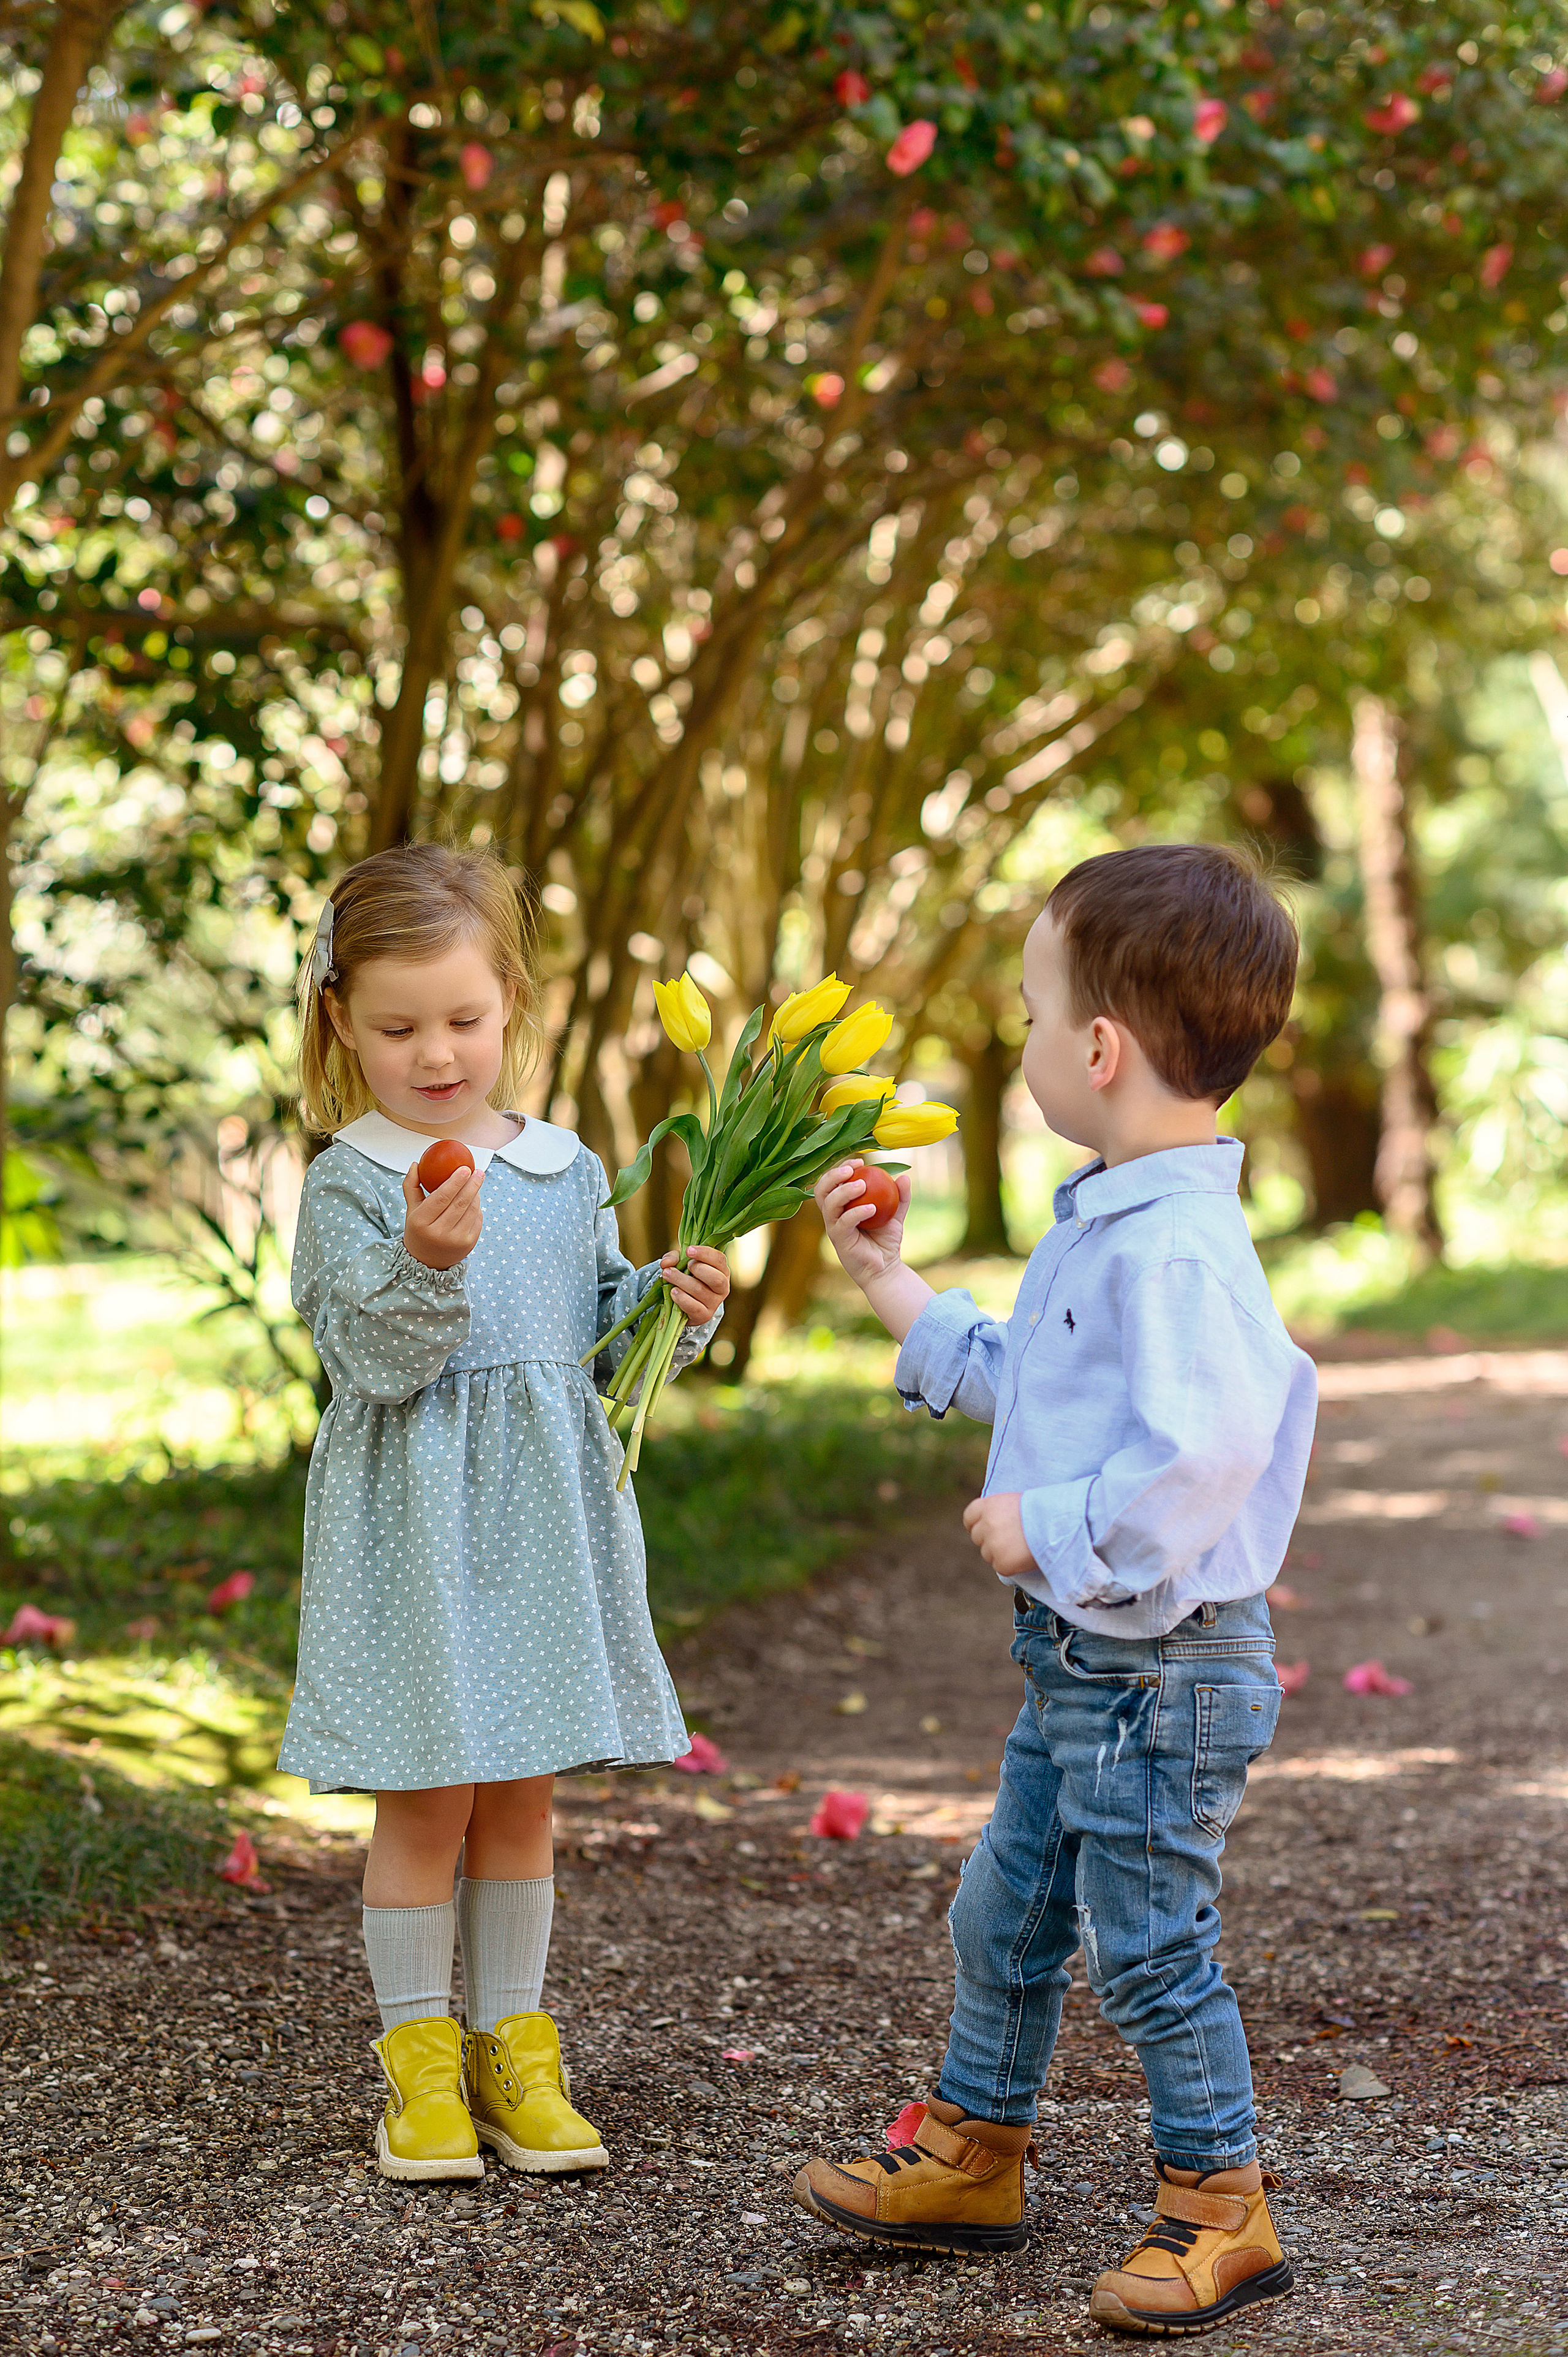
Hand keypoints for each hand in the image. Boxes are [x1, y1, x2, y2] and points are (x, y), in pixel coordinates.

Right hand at [402, 1161, 483, 1270]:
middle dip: (472, 1184)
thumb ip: (412, 1186)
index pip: (441, 1197)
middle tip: (478, 1171)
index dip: (455, 1181)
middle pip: (460, 1203)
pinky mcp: (469, 1244)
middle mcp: (438, 1233)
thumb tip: (416, 1164)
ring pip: (471, 1210)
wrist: (427, 1261)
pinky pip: (477, 1219)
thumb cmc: (419, 1230)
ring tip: (476, 1181)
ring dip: (476, 1194)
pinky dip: (478, 1207)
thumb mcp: (412, 1210)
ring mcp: (455, 1240)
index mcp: (421, 1222)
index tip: (465, 1168)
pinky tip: (475, 1198)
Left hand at [664, 1243, 729, 1324]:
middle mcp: (722, 1288)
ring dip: (681, 1280)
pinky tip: (673, 1291)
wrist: (686, 1305)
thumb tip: (666, 1263)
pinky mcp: (704, 1316)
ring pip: (700, 1291)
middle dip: (697, 1268)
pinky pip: (694, 1307)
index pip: (720, 1260)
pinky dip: (681, 1298)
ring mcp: (714, 1303)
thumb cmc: (688, 1278)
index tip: (689, 1250)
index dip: (705, 1253)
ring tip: (667, 1274)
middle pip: (715, 1278)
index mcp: (722, 1271)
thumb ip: (675, 1258)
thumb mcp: (682, 1264)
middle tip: (684, 1266)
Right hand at [813, 1158, 910, 1287]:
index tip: (859, 1161)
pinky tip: (872, 1208)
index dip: (840, 1168)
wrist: (885, 1268)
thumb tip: (905, 1177)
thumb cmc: (885, 1241)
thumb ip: (900, 1197)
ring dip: (844, 1191)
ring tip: (862, 1185)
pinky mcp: (839, 1241)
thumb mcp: (896, 1215)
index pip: (832, 1182)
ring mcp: (834, 1228)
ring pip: (828, 1204)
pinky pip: (843, 1223)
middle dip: (833, 1175)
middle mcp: (833, 1216)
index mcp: (841, 1206)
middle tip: (853, 1168)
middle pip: (821, 1190)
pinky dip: (856, 1212)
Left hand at [962, 1492, 1035, 1582]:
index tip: (986, 1529)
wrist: (1060, 1525)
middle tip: (1010, 1540)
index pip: (969, 1518)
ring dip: (1000, 1553)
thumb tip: (990, 1523)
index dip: (977, 1524)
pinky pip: (1001, 1567)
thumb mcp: (1015, 1502)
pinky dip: (1011, 1565)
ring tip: (1021, 1547)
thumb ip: (998, 1512)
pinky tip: (1025, 1556)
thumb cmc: (1043, 1511)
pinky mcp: (1002, 1563)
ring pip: (988, 1555)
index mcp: (988, 1506)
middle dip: (990, 1540)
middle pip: (977, 1538)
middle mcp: (986, 1524)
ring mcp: (992, 1545)